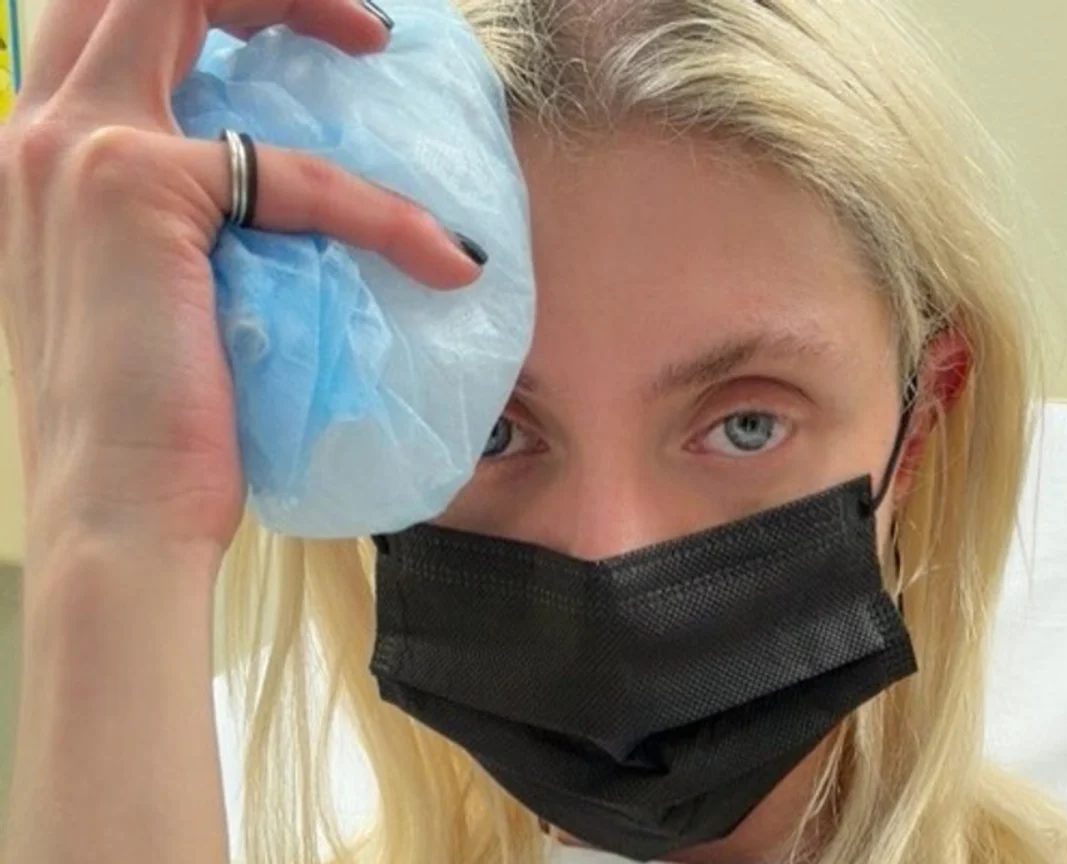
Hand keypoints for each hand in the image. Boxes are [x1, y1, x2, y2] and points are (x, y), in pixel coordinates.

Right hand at [0, 0, 484, 565]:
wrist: (117, 519)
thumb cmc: (154, 427)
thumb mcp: (161, 296)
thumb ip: (197, 228)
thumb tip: (294, 211)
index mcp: (42, 156)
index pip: (115, 25)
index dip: (213, 6)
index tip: (312, 39)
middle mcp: (39, 130)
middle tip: (360, 27)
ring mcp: (75, 147)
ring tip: (379, 41)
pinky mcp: (138, 189)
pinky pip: (296, 173)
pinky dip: (382, 210)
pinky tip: (442, 258)